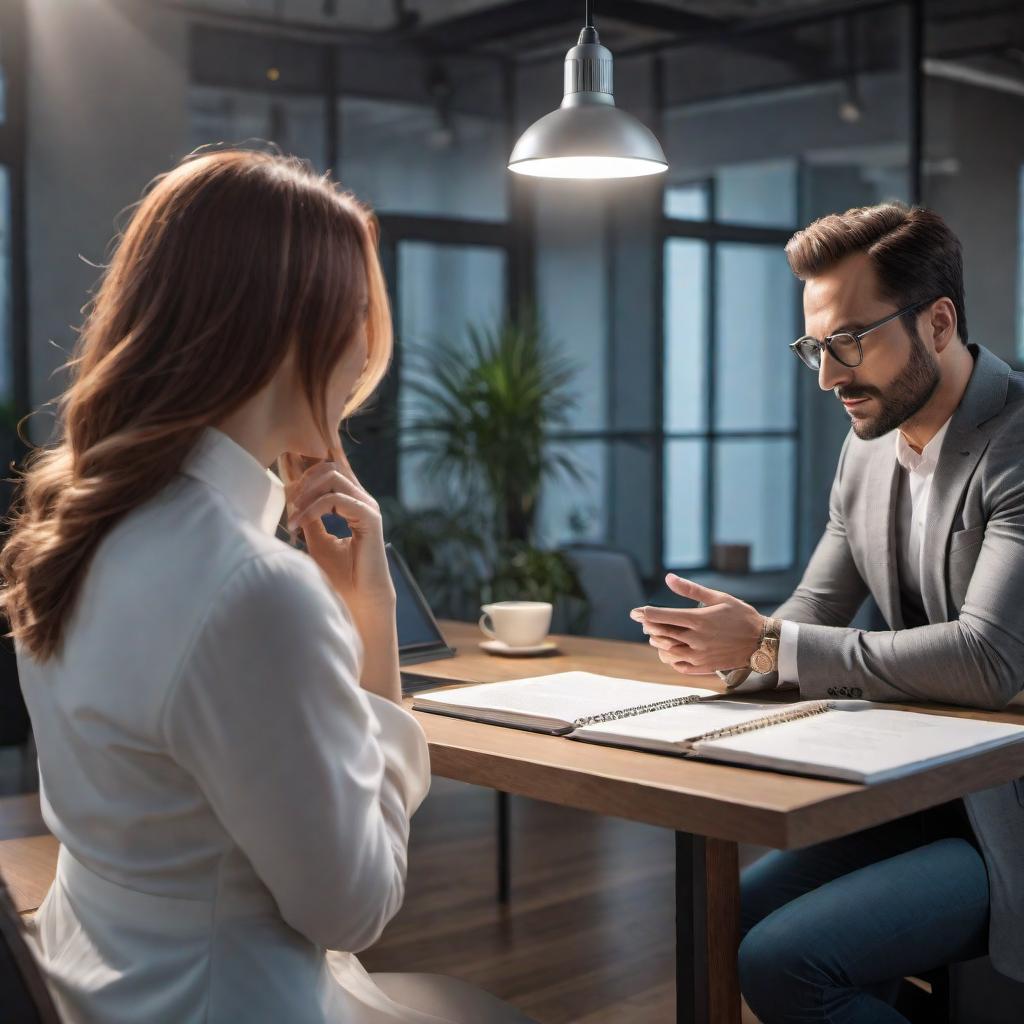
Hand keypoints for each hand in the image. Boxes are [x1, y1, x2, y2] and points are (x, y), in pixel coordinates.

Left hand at [281, 447, 395, 616]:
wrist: (358, 599)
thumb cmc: (340, 574)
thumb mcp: (317, 540)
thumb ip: (310, 517)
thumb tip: (294, 500)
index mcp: (352, 503)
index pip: (329, 473)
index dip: (305, 478)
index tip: (287, 500)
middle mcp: (361, 501)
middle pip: (330, 468)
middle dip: (304, 482)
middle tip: (289, 505)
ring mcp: (367, 507)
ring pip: (332, 477)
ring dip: (306, 494)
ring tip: (294, 516)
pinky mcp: (369, 517)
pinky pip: (336, 499)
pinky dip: (313, 509)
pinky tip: (299, 524)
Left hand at [630, 574, 762, 676]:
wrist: (762, 641)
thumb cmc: (740, 615)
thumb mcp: (718, 597)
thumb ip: (691, 589)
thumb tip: (669, 578)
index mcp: (698, 620)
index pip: (662, 617)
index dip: (645, 613)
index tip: (635, 612)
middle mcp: (696, 639)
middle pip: (661, 634)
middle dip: (649, 626)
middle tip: (645, 621)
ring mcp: (699, 655)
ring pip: (667, 651)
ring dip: (657, 642)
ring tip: (657, 635)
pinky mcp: (703, 667)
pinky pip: (678, 666)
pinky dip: (669, 658)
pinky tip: (670, 651)